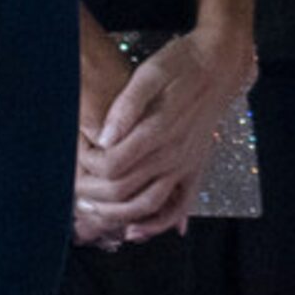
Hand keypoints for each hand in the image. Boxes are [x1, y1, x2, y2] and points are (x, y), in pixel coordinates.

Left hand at [74, 25, 254, 244]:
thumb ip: (126, 106)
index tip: (75, 155)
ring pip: (149, 207)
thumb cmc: (182, 64)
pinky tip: (135, 230)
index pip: (112, 165)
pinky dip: (157, 224)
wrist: (221, 65)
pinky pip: (178, 208)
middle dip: (93, 194)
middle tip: (72, 189)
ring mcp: (186, 166)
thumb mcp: (150, 73)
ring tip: (92, 211)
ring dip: (118, 216)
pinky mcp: (195, 169)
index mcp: (158, 130)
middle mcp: (173, 155)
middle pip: (125, 191)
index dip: (87, 166)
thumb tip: (103, 137)